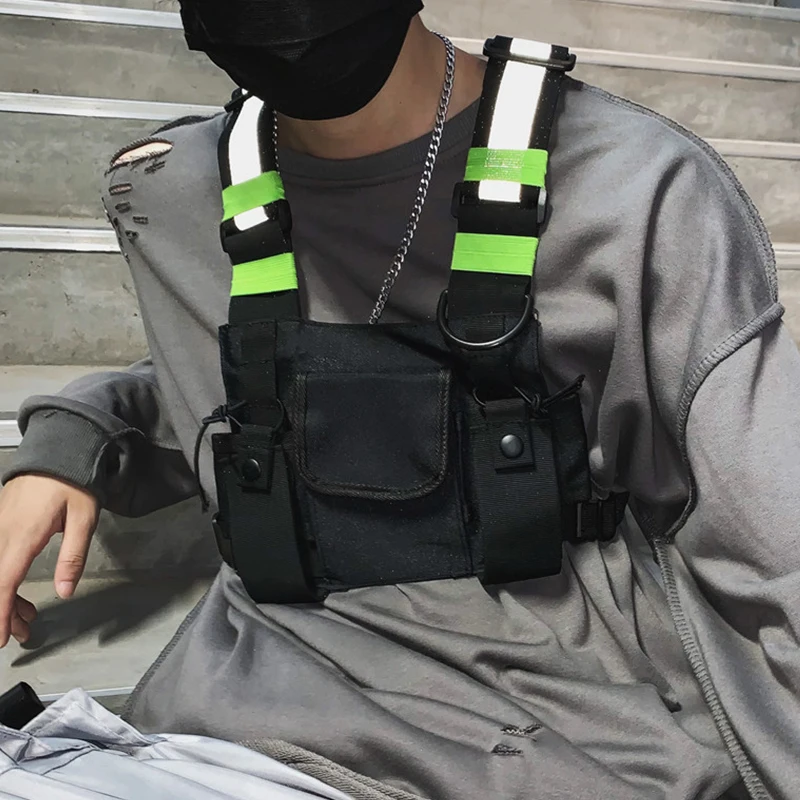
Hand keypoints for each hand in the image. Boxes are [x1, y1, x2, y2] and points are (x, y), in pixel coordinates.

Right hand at [0, 475, 98, 646]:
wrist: (59, 447)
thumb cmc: (74, 480)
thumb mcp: (83, 519)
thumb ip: (72, 557)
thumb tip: (65, 591)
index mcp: (22, 535)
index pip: (4, 584)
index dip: (0, 614)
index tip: (1, 637)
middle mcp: (3, 532)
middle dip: (4, 612)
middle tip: (23, 632)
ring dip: (5, 597)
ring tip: (26, 616)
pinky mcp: (1, 521)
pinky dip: (4, 578)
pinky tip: (18, 588)